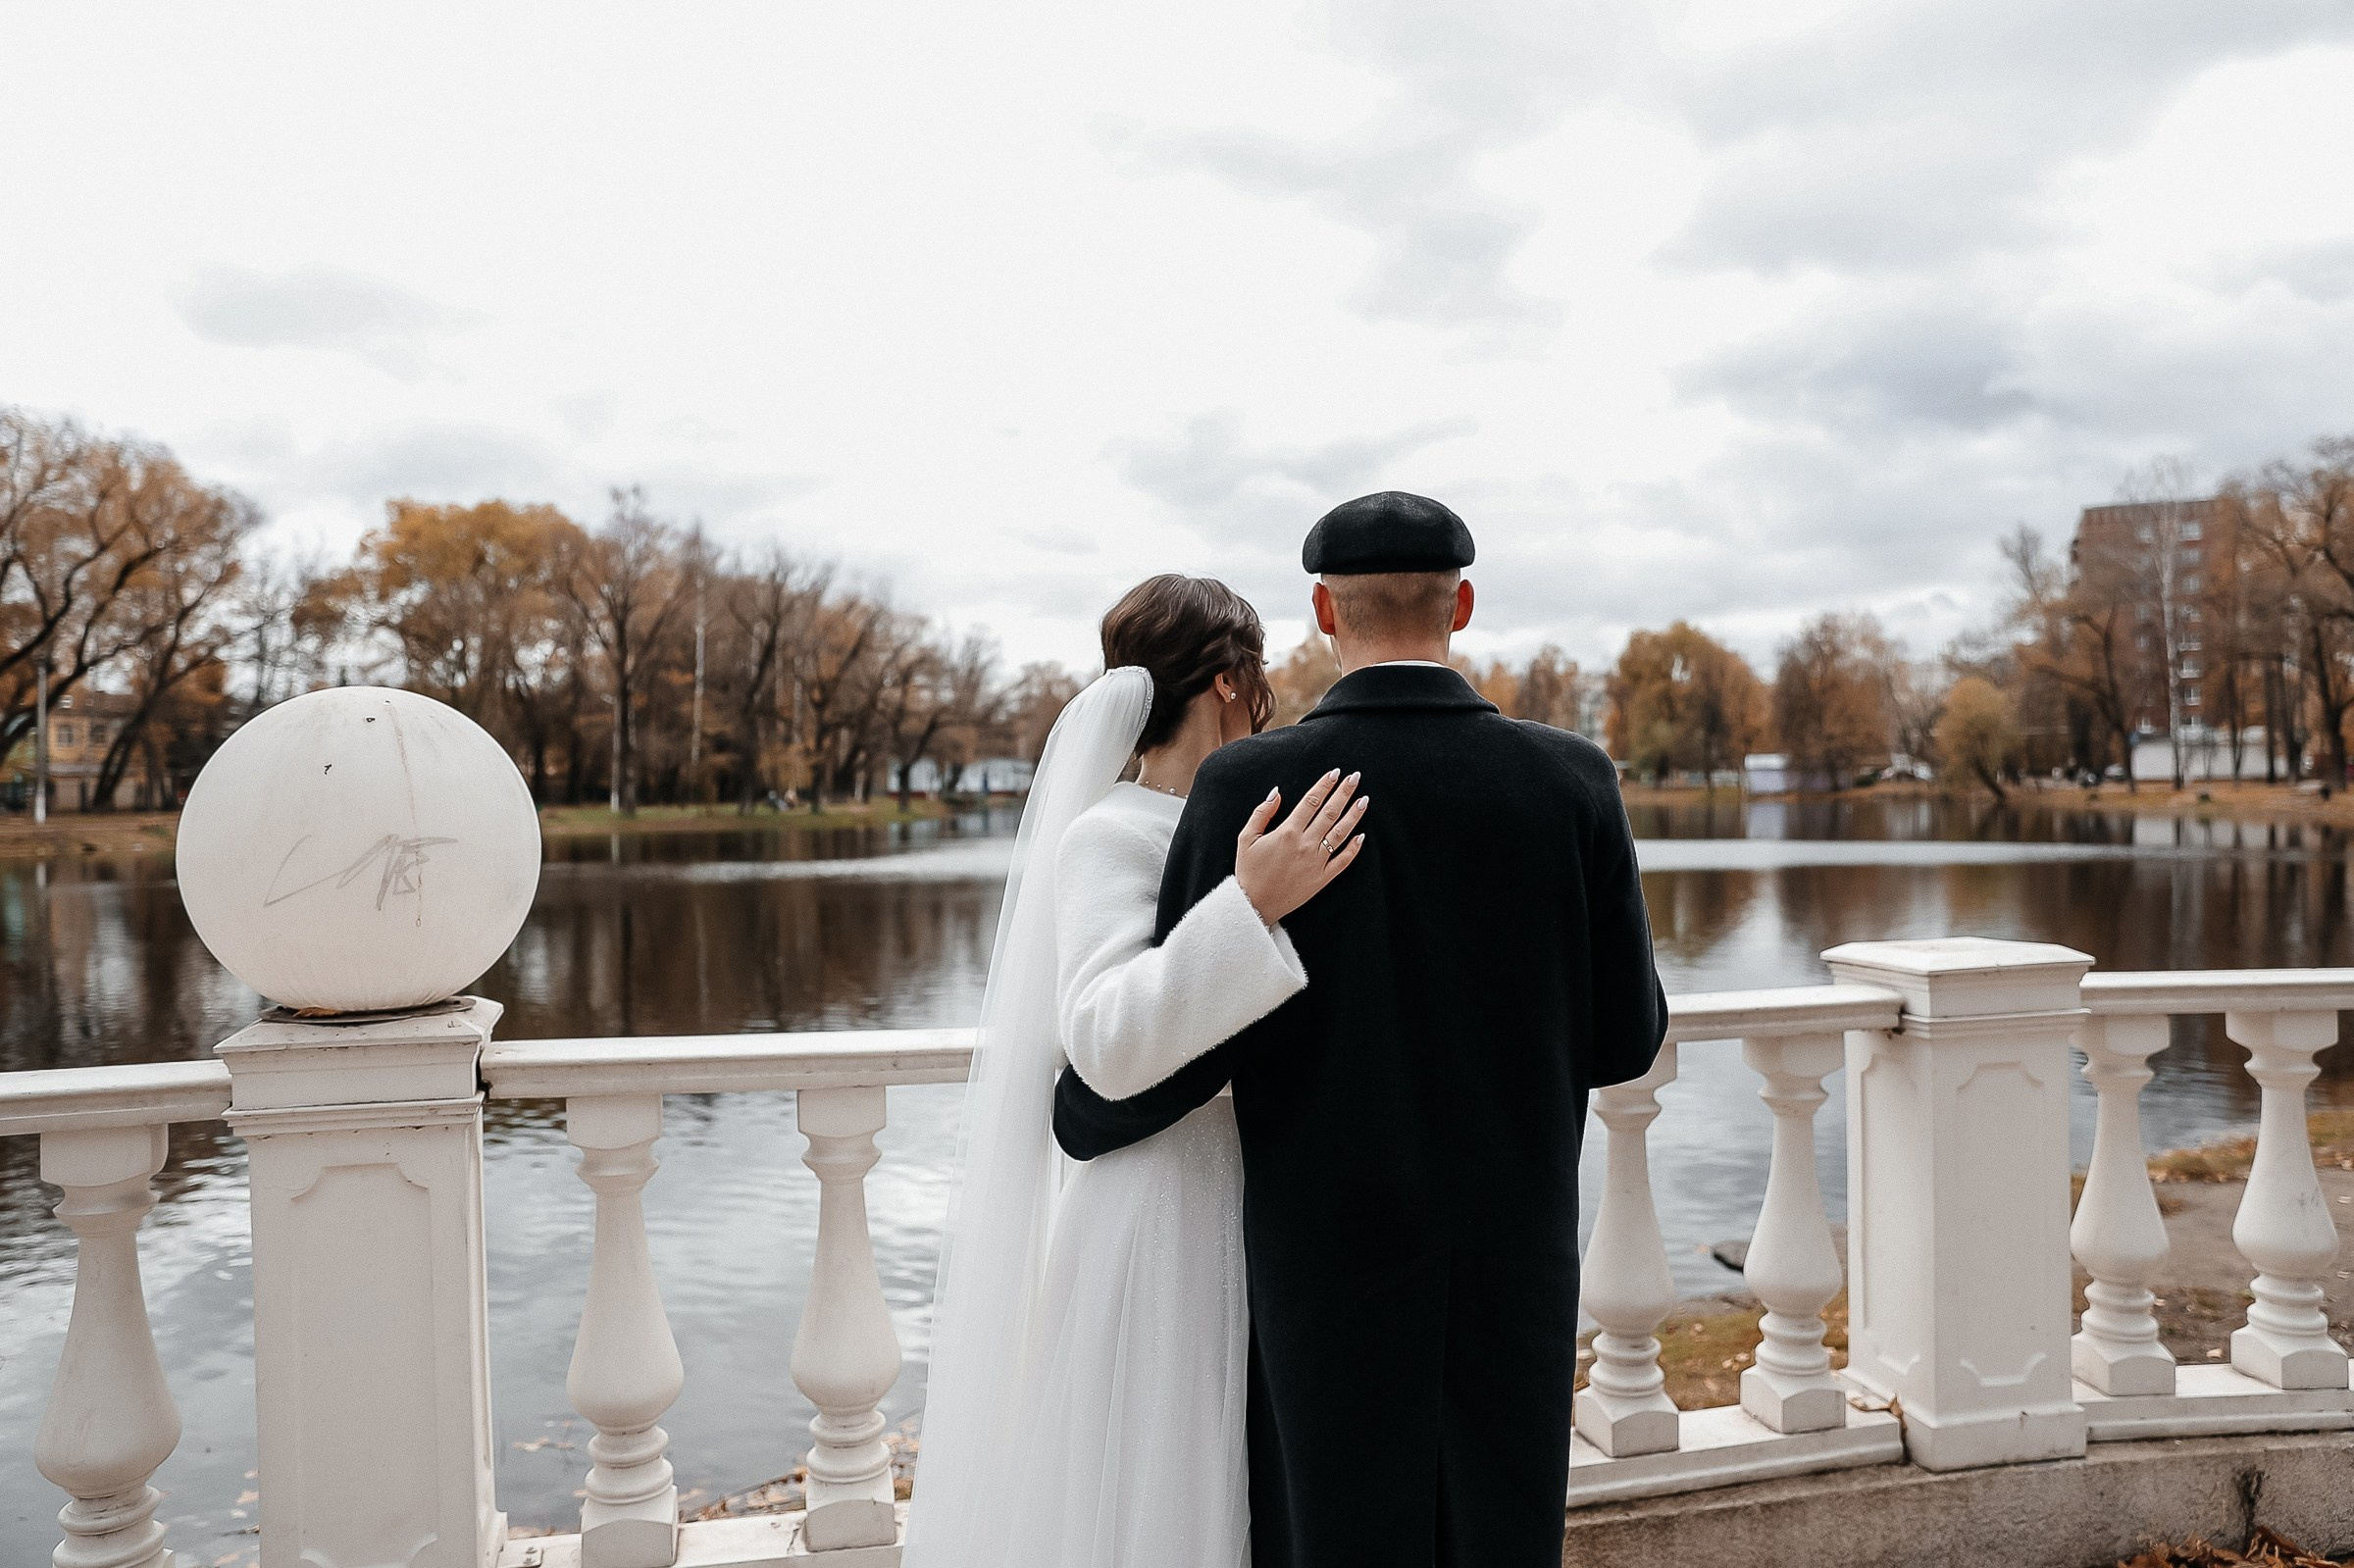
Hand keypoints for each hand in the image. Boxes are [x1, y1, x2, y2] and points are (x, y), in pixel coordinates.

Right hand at [1235, 769, 1369, 926]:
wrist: (1254, 904)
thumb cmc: (1248, 870)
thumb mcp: (1246, 838)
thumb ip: (1261, 813)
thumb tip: (1276, 792)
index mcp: (1287, 832)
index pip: (1311, 801)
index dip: (1324, 785)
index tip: (1335, 773)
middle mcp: (1306, 844)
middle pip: (1330, 812)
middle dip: (1344, 792)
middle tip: (1355, 777)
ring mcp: (1316, 862)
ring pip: (1340, 833)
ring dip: (1353, 815)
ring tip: (1364, 800)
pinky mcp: (1322, 878)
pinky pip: (1342, 861)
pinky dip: (1353, 848)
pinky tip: (1361, 836)